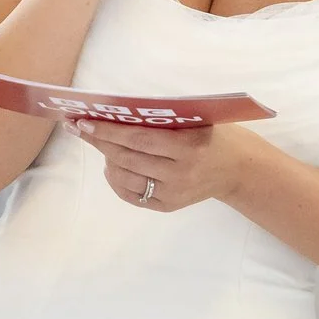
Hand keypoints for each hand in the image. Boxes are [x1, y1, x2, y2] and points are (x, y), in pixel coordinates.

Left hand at [78, 119, 251, 211]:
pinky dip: (116, 180)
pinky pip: (132, 196)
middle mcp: (179, 174)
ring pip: (126, 178)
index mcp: (188, 147)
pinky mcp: (168, 206)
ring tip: (101, 145)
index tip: (84, 122)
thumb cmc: (217, 135)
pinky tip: (112, 167)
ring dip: (107, 160)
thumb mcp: (196, 120)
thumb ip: (163, 118)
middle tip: (78, 129)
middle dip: (99, 142)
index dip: (108, 131)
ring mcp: (173, 193)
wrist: (240, 170)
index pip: (138, 139)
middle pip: (128, 158)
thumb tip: (118, 111)